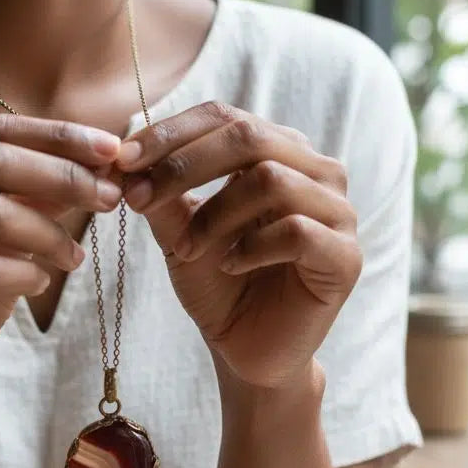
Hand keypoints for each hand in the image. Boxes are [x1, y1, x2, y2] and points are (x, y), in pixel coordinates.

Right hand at [0, 114, 122, 417]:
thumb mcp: (0, 233)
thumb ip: (34, 191)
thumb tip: (100, 157)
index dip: (54, 136)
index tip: (111, 150)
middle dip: (62, 175)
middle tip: (110, 196)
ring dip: (50, 232)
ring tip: (74, 255)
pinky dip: (27, 273)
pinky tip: (41, 283)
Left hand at [116, 102, 361, 389]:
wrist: (247, 349)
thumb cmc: (217, 284)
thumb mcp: (179, 231)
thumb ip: (162, 195)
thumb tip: (126, 159)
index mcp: (278, 152)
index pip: (225, 117)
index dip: (170, 133)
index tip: (122, 160)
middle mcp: (316, 171)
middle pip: (249, 137)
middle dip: (183, 165)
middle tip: (138, 198)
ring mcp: (338, 212)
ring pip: (271, 180)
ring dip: (214, 215)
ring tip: (186, 250)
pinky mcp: (345, 257)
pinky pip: (297, 231)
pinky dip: (251, 247)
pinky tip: (228, 266)